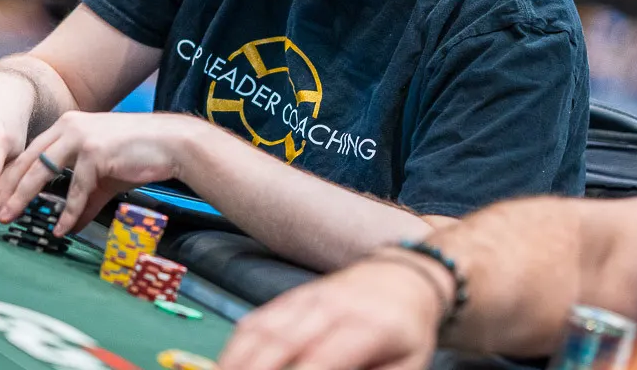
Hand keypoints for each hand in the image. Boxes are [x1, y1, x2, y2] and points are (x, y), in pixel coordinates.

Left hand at [0, 111, 194, 234]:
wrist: (170, 144)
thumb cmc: (137, 156)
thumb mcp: (103, 177)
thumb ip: (83, 199)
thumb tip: (68, 227)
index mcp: (67, 126)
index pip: (30, 153)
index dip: (10, 176)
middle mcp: (69, 126)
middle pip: (28, 161)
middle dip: (7, 188)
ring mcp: (82, 137)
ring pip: (42, 171)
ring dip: (23, 197)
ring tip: (10, 217)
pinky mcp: (96, 152)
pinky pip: (76, 188)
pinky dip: (68, 211)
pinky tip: (61, 229)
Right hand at [219, 257, 443, 369]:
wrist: (404, 276)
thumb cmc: (407, 331)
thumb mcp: (407, 364)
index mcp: (369, 327)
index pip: (322, 359)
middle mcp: (334, 306)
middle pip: (283, 341)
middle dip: (254, 369)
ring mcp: (310, 297)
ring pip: (264, 327)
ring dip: (237, 358)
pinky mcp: (295, 296)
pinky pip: (260, 317)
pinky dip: (239, 342)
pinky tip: (228, 362)